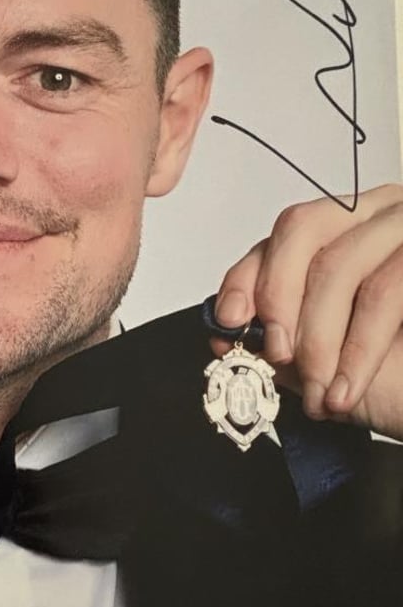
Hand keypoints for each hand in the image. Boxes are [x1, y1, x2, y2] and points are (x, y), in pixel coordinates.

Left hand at [212, 184, 402, 441]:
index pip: (285, 231)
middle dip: (277, 298)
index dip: (249, 275)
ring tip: (317, 392)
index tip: (230, 320)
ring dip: (317, 341)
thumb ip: (273, 337)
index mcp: (347, 227)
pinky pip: (383, 294)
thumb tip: (222, 331)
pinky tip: (344, 390)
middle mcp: (380, 214)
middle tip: (277, 356)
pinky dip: (355, 353)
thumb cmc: (394, 374)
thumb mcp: (320, 356)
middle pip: (303, 229)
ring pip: (339, 265)